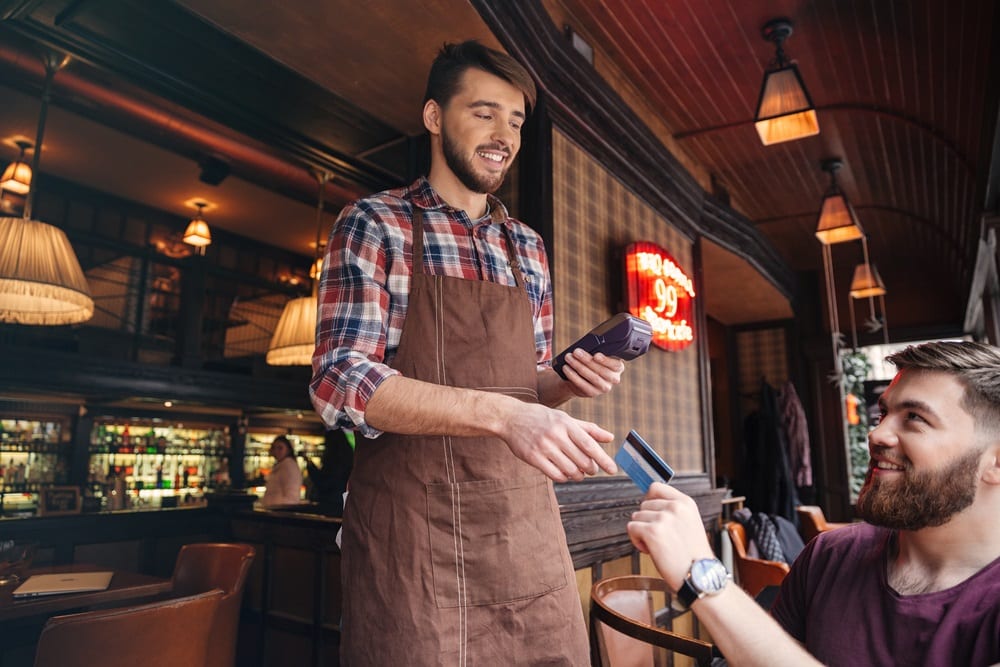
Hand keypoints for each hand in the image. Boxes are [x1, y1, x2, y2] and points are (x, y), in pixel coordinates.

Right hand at [501, 402, 617, 481]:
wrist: (511, 418)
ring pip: (570, 470)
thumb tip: (611, 438)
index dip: (603, 459)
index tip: (613, 469)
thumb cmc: (542, 418)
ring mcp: (544, 447)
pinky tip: (564, 473)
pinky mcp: (533, 457)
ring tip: (578, 472)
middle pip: (582, 461)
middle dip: (591, 469)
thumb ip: (589, 429)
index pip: (590, 445)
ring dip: (578, 475)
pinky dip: (564, 477)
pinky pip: (555, 475)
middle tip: (591, 470)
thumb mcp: (566, 419)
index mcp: (566, 424)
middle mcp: (556, 435)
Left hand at [560, 350, 624, 397]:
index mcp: (618, 367)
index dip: (606, 361)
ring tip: (569, 358)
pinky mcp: (593, 393)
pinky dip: (573, 375)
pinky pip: (582, 384)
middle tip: (576, 352)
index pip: (616, 365)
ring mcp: (604, 387)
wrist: (582, 377)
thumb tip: (586, 346)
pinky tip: (566, 368)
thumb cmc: (591, 361)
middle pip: (602, 370)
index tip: (596, 355)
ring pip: (592, 377)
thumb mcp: (596, 355)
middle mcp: (614, 379)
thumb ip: (596, 350)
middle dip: (587, 360)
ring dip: (578, 366)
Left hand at [626, 483, 715, 590]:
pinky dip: (636, 541)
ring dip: (642, 532)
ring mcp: (663, 518)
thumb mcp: (690, 522)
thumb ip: (673, 510)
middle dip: (647, 521)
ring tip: (658, 545)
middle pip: (643, 504)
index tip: (651, 513)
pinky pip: (631, 528)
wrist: (700, 576)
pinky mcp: (652, 531)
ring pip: (636, 517)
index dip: (649, 500)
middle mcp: (675, 507)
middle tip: (660, 538)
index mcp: (686, 502)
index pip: (656, 487)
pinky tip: (650, 550)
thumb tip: (648, 502)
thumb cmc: (693, 555)